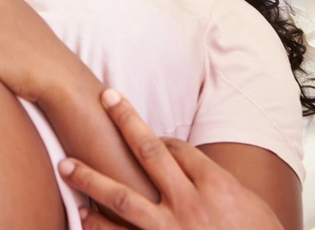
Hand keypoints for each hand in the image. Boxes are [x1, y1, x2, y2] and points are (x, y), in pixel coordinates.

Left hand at [59, 90, 283, 229]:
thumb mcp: (248, 205)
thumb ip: (217, 185)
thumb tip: (193, 171)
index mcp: (216, 186)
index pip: (179, 149)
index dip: (160, 138)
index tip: (147, 134)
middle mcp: (189, 204)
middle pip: (149, 152)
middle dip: (126, 122)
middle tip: (106, 99)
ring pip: (122, 198)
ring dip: (91, 180)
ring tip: (66, 166)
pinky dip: (100, 227)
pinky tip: (82, 217)